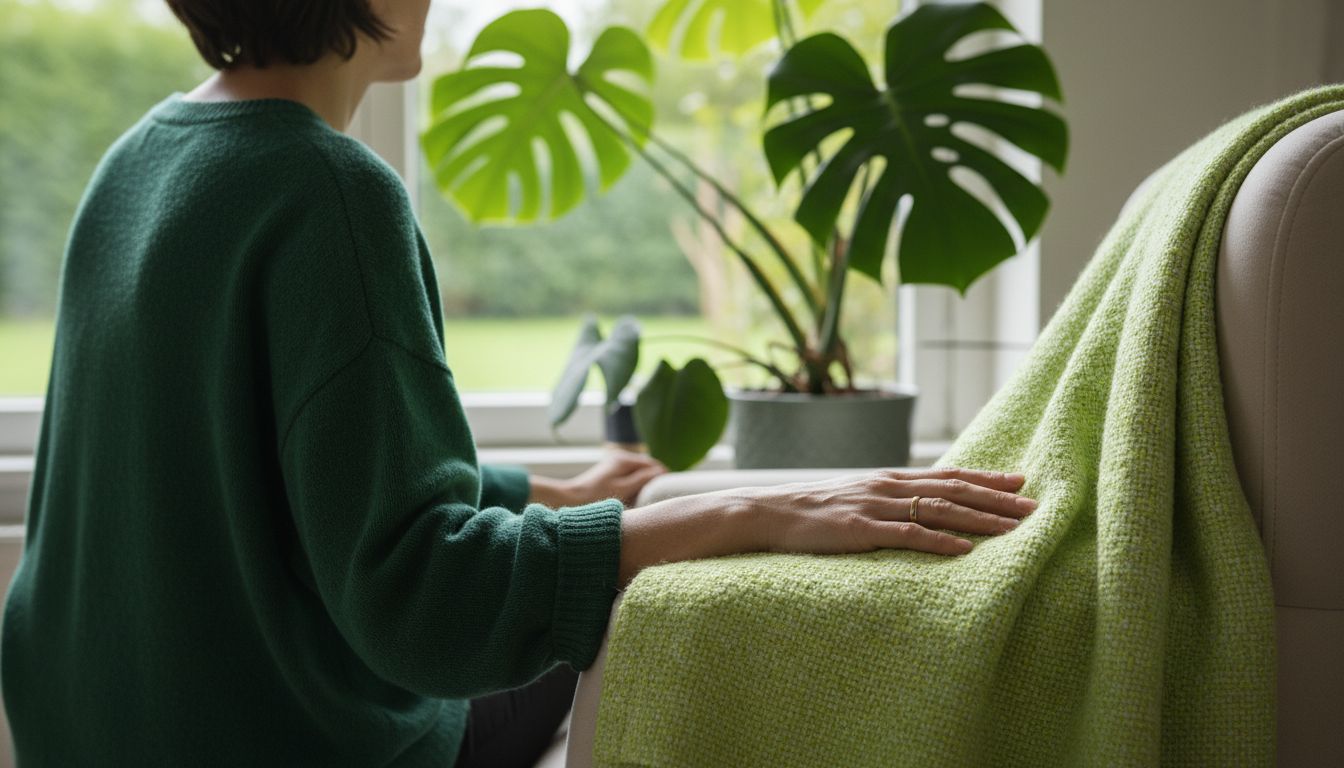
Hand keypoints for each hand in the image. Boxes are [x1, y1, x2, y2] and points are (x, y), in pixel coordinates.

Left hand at [530, 451, 666, 506]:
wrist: (570, 499)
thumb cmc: (596, 495)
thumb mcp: (623, 488)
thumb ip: (643, 479)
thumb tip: (661, 472)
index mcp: (624, 459)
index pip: (653, 464)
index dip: (664, 475)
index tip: (673, 488)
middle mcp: (620, 458)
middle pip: (646, 467)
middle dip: (656, 478)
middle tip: (665, 494)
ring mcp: (614, 464)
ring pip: (638, 472)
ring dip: (646, 482)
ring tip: (653, 496)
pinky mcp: (610, 473)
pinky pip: (630, 476)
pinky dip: (636, 484)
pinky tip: (638, 496)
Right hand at [734, 467, 1034, 556]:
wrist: (767, 512)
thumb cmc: (810, 509)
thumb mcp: (855, 496)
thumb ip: (888, 498)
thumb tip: (920, 504)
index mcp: (888, 478)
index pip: (948, 474)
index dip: (986, 478)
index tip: (1021, 480)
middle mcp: (887, 486)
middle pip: (953, 489)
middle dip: (996, 498)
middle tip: (1034, 506)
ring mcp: (874, 507)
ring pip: (939, 509)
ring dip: (980, 519)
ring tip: (1014, 527)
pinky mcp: (860, 530)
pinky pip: (907, 535)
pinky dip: (939, 542)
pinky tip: (964, 549)